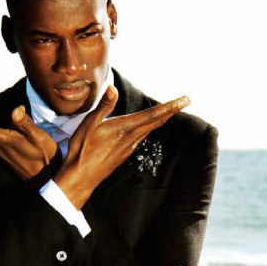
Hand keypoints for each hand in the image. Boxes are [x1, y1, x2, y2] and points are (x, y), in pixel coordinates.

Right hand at [54, 86, 189, 207]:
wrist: (81, 177)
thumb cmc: (82, 150)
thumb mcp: (89, 124)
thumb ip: (104, 106)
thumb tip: (113, 88)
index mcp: (124, 128)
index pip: (152, 115)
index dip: (170, 106)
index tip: (185, 100)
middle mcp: (131, 138)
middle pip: (156, 122)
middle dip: (171, 111)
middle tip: (185, 101)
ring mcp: (129, 147)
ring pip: (151, 129)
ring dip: (162, 119)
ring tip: (171, 110)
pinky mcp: (125, 153)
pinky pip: (143, 136)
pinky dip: (151, 127)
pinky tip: (150, 126)